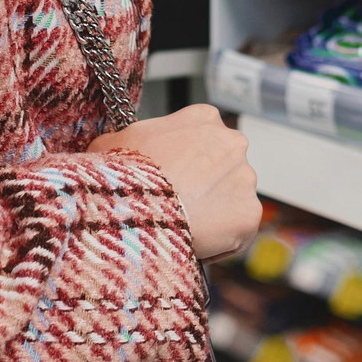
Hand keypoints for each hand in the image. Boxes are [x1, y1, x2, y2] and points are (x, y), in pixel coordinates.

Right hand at [91, 103, 259, 259]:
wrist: (138, 208)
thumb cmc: (124, 174)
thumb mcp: (111, 143)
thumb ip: (122, 139)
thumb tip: (111, 147)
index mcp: (204, 118)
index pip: (201, 140)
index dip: (183, 162)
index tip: (169, 180)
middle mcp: (233, 143)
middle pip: (222, 167)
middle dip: (204, 185)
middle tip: (176, 205)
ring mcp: (245, 179)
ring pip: (231, 199)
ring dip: (213, 212)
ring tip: (182, 227)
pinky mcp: (250, 214)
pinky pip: (237, 231)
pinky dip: (221, 240)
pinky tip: (195, 243)